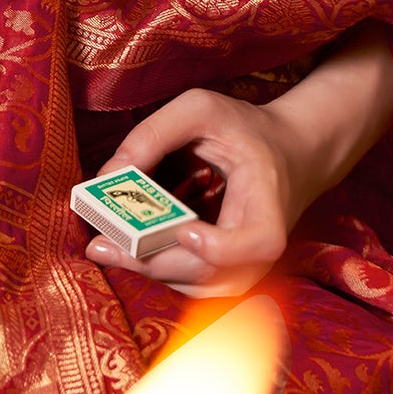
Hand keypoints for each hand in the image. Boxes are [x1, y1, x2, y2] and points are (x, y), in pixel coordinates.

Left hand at [82, 88, 305, 297]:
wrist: (290, 154)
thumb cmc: (248, 130)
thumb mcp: (204, 109)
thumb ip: (155, 133)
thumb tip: (108, 175)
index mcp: (270, 204)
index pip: (259, 243)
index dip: (221, 247)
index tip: (187, 231)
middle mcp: (262, 249)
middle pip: (206, 272)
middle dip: (151, 259)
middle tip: (103, 244)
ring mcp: (246, 269)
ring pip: (192, 284)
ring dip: (146, 267)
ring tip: (104, 246)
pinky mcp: (228, 275)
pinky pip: (187, 281)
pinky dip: (155, 266)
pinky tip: (125, 247)